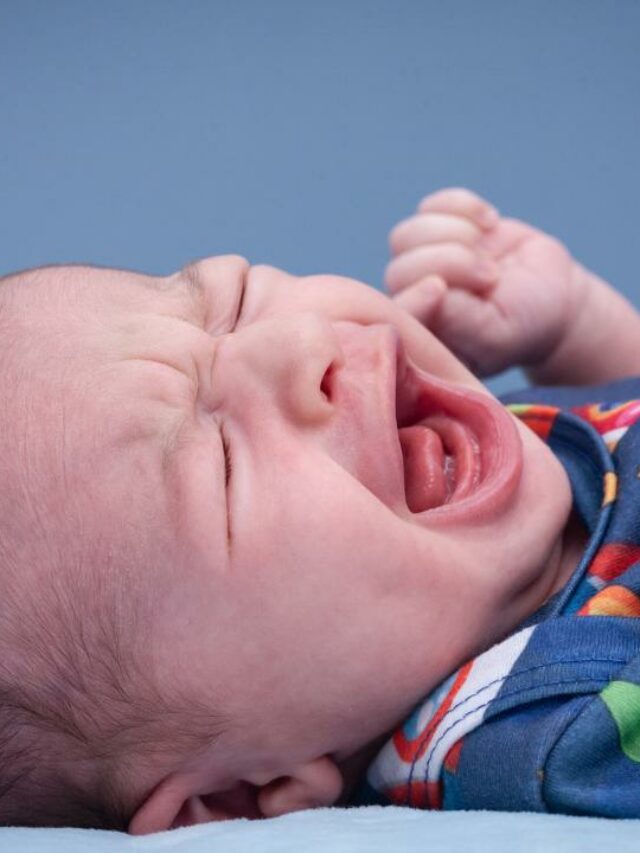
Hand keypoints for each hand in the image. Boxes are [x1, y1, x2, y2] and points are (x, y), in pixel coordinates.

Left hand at [385, 188, 578, 376]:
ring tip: (492, 255)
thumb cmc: (524, 326)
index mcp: (422, 336)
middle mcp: (413, 300)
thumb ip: (461, 321)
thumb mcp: (499, 334)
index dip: (412, 299)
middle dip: (452, 264)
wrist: (551, 294)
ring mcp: (421, 263)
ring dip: (457, 235)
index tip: (441, 289)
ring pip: (408, 235)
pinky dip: (465, 206)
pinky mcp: (438, 229)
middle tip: (492, 276)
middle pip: (401, 270)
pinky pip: (432, 206)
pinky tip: (490, 223)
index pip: (394, 317)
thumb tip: (430, 290)